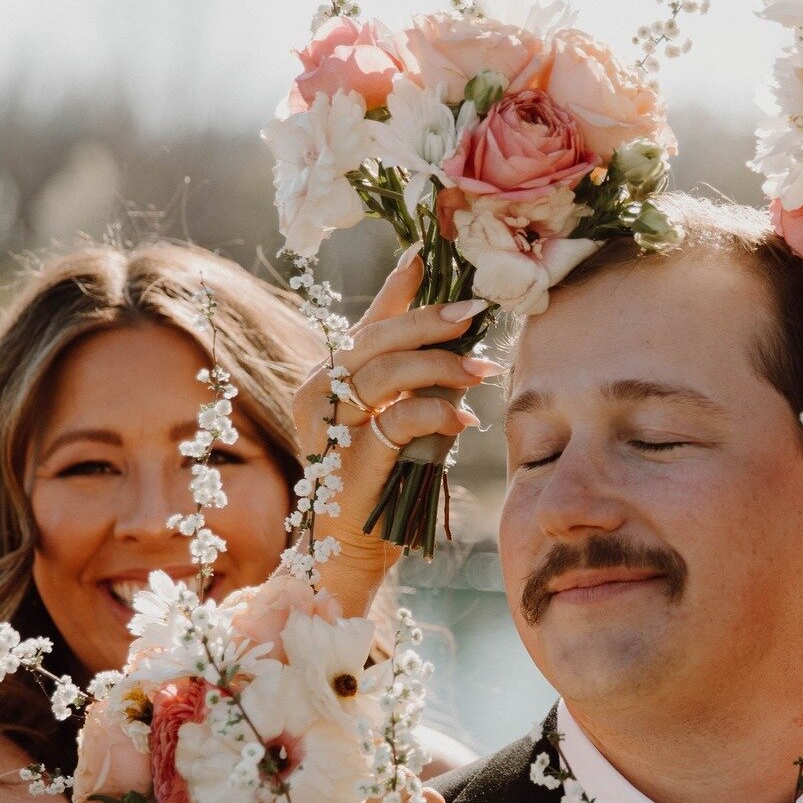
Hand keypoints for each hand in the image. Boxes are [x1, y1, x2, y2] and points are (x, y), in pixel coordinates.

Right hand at [293, 249, 499, 612]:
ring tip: (483, 368)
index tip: (431, 251)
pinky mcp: (350, 459)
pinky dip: (438, 413)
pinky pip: (399, 420)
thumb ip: (418, 383)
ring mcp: (330, 427)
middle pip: (375, 338)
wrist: (350, 551)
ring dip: (441, 366)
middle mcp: (320, 393)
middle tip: (475, 311)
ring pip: (385, 372)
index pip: (370, 320)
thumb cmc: (382, 484)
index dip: (401, 285)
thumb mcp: (401, 421)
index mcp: (332, 378)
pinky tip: (465, 418)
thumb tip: (462, 337)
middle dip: (429, 320)